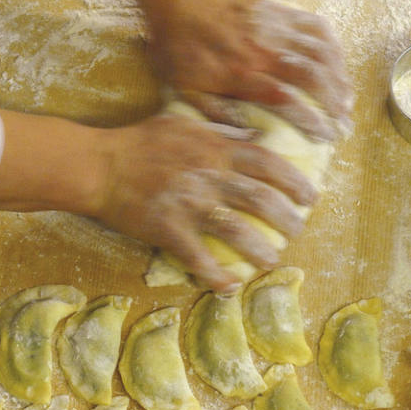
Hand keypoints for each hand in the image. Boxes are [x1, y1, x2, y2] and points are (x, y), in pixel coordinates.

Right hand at [91, 114, 317, 291]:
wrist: (99, 166)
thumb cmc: (138, 142)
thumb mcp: (182, 122)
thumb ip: (220, 128)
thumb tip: (254, 133)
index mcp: (215, 149)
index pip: (267, 163)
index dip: (294, 181)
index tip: (311, 196)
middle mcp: (209, 176)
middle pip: (261, 199)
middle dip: (287, 218)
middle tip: (298, 231)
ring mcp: (189, 205)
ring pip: (237, 231)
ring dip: (260, 250)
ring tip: (272, 261)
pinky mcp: (168, 229)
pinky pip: (198, 258)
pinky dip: (216, 275)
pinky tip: (230, 286)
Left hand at [135, 0, 352, 139]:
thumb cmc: (177, 45)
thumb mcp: (185, 87)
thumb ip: (216, 112)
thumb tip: (248, 135)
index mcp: (239, 73)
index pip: (286, 100)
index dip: (311, 119)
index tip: (325, 136)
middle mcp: (263, 50)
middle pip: (313, 76)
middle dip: (335, 103)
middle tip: (343, 125)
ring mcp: (274, 28)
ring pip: (321, 52)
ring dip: (340, 78)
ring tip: (346, 101)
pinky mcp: (279, 11)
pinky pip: (317, 27)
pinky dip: (334, 47)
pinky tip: (338, 64)